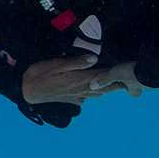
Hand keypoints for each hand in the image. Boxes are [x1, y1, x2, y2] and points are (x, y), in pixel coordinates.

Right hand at [21, 55, 144, 104]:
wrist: (26, 90)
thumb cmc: (40, 74)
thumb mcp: (57, 64)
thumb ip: (76, 62)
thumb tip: (95, 58)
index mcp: (80, 80)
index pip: (104, 77)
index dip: (118, 76)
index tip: (131, 73)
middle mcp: (82, 90)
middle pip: (105, 88)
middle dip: (118, 86)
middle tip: (132, 83)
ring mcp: (77, 96)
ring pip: (98, 94)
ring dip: (108, 90)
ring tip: (119, 87)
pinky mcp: (71, 99)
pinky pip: (87, 98)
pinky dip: (95, 94)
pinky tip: (96, 92)